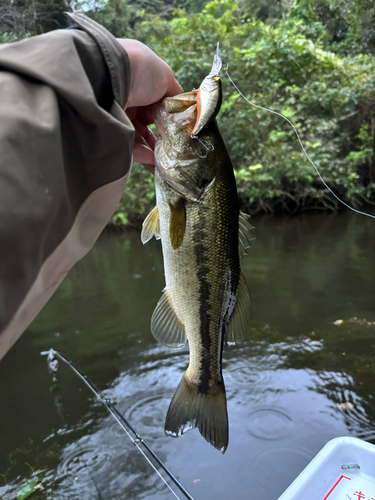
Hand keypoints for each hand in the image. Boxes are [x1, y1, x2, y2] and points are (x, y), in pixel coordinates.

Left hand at [117, 39, 182, 172]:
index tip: (176, 131)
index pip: (154, 105)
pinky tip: (152, 160)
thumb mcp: (165, 77)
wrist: (110, 74)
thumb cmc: (141, 70)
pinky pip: (127, 144)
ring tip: (165, 161)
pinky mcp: (110, 129)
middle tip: (172, 151)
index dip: (165, 119)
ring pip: (137, 136)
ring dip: (152, 149)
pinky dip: (141, 153)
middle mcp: (126, 97)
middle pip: (145, 123)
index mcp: (139, 83)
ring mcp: (116, 113)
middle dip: (159, 138)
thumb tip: (182, 109)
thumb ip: (175, 94)